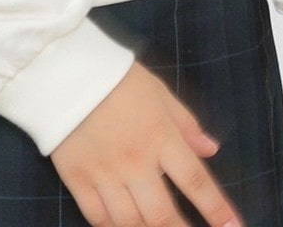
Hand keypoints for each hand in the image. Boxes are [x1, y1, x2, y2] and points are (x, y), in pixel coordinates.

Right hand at [50, 60, 245, 226]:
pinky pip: (98, 218)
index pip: (196, 181)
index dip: (217, 209)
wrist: (65, 70)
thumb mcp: (159, 92)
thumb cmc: (117, 78)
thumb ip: (186, 124)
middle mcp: (135, 161)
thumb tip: (212, 149)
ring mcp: (105, 173)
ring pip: (131, 223)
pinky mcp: (77, 179)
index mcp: (160, 136)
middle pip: (163, 215)